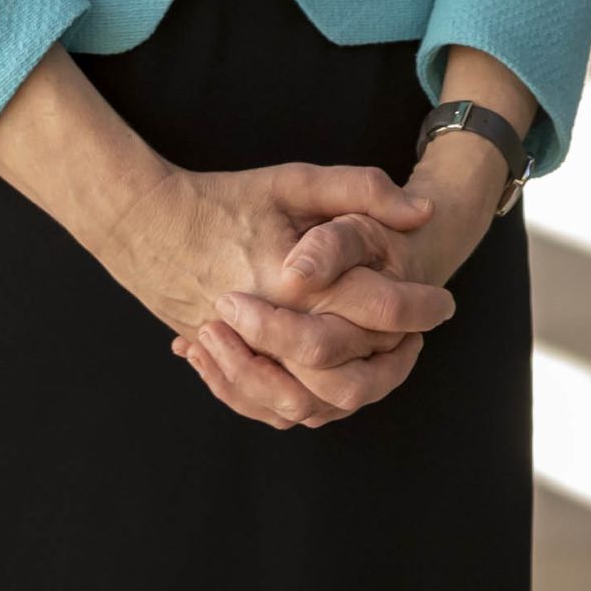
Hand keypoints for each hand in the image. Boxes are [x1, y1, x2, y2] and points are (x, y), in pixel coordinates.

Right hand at [172, 134, 513, 424]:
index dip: (422, 308)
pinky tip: (331, 380)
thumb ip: (361, 190)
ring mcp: (241, 356)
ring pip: (312, 404)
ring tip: (383, 363)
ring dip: (357, 390)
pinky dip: (309, 405)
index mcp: (296, 283)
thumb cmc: (224, 198)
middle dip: (395, 366)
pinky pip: (272, 409)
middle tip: (417, 340)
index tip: (443, 303)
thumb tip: (422, 214)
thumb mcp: (295, 181)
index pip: (379, 311)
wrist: (146, 223)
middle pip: (350, 378)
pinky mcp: (223, 367)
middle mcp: (269, 330)